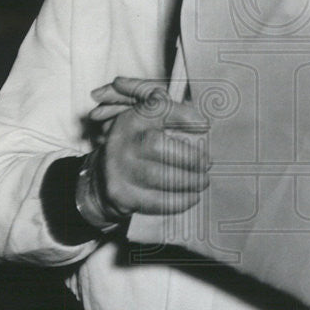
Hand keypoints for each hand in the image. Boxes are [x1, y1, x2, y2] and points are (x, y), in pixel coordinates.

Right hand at [87, 78, 210, 217]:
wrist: (103, 181)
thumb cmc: (137, 149)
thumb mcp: (146, 125)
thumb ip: (170, 115)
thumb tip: (203, 123)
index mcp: (131, 119)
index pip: (156, 109)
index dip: (183, 114)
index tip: (206, 125)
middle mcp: (121, 141)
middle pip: (157, 145)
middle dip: (189, 156)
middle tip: (207, 164)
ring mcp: (118, 168)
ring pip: (159, 176)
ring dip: (190, 181)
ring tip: (203, 181)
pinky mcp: (121, 194)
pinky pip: (156, 200)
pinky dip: (180, 201)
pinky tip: (192, 198)